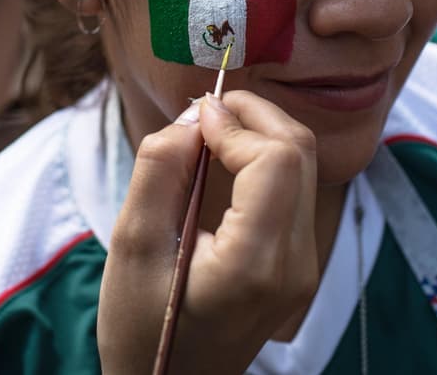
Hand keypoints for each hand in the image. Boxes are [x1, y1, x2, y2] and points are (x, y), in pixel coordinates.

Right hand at [97, 91, 318, 374]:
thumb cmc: (140, 328)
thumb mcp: (132, 245)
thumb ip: (161, 171)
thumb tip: (193, 117)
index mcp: (254, 263)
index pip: (276, 159)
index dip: (237, 122)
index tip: (195, 117)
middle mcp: (294, 263)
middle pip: (299, 153)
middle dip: (255, 114)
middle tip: (205, 109)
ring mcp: (303, 266)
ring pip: (303, 166)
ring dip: (261, 133)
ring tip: (210, 130)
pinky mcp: (299, 265)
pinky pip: (294, 190)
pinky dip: (265, 160)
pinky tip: (224, 161)